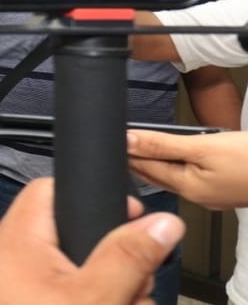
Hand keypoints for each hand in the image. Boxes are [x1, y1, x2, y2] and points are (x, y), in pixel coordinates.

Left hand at [0, 178, 183, 304]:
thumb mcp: (96, 297)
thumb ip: (129, 257)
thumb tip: (159, 224)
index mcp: (15, 239)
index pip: (50, 189)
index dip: (93, 199)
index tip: (128, 221)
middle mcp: (4, 257)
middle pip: (68, 236)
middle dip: (109, 262)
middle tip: (133, 287)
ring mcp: (6, 287)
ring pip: (67, 274)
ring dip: (103, 292)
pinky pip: (53, 296)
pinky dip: (81, 303)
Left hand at [127, 129, 247, 208]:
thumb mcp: (203, 146)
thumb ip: (162, 145)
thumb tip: (129, 141)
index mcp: (187, 188)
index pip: (145, 168)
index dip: (128, 152)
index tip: (114, 140)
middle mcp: (197, 196)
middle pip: (156, 176)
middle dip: (136, 161)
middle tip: (118, 145)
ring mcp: (211, 196)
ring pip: (173, 178)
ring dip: (155, 165)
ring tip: (137, 150)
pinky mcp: (223, 190)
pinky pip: (190, 178)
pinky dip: (176, 168)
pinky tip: (174, 161)